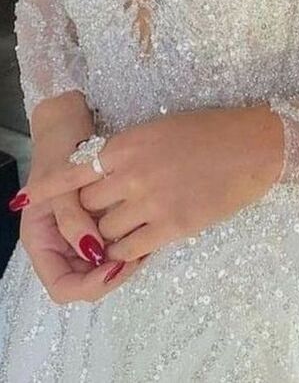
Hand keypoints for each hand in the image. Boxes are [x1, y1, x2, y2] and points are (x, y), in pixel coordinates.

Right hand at [16, 113, 147, 304]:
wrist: (69, 120)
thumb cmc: (60, 146)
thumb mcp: (60, 181)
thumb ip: (71, 219)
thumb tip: (92, 253)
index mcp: (40, 240)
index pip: (63, 287)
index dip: (89, 285)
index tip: (116, 267)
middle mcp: (58, 243)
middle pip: (87, 280)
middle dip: (112, 273)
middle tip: (139, 255)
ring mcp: (78, 233)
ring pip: (103, 265)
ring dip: (125, 258)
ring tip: (147, 241)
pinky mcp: (99, 220)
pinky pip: (116, 241)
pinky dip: (131, 242)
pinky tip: (149, 234)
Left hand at [19, 104, 284, 266]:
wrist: (253, 148)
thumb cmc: (210, 132)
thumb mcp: (159, 130)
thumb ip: (127, 152)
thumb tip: (100, 172)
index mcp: (129, 143)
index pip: (76, 168)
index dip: (50, 187)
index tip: (28, 198)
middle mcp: (133, 173)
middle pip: (88, 204)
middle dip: (89, 211)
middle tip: (100, 211)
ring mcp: (152, 201)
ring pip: (105, 230)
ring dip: (107, 233)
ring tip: (122, 228)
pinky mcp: (172, 226)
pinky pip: (131, 248)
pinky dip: (125, 251)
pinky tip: (133, 246)